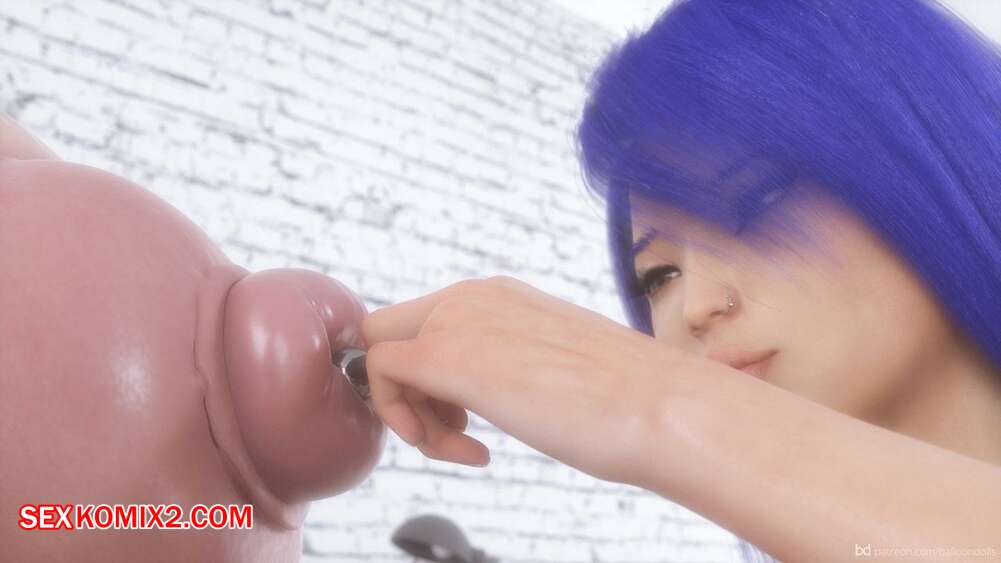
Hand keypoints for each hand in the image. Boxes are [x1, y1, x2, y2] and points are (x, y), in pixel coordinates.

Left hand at [361, 275, 689, 484]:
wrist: (661, 407)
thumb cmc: (624, 400)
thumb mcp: (551, 365)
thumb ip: (508, 361)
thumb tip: (490, 386)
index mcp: (498, 295)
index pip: (422, 323)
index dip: (426, 375)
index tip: (464, 417)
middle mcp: (471, 295)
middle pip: (390, 334)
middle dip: (409, 390)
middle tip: (457, 431)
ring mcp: (456, 321)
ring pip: (379, 356)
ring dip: (412, 413)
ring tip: (466, 448)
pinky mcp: (448, 356)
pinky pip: (380, 375)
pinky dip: (405, 422)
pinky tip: (468, 452)